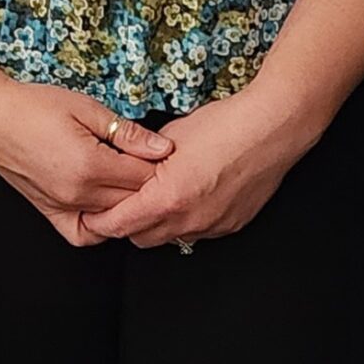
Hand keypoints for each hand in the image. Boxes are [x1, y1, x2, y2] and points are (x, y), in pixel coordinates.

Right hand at [0, 77, 173, 245]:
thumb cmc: (32, 106)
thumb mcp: (86, 108)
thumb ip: (127, 132)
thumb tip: (161, 148)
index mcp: (89, 164)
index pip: (143, 177)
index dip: (159, 165)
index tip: (162, 153)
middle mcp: (76, 193)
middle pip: (133, 202)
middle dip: (148, 185)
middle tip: (152, 166)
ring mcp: (62, 206)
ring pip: (114, 219)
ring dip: (128, 203)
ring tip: (130, 181)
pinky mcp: (49, 212)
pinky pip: (84, 234)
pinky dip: (100, 225)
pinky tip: (106, 207)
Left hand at [78, 87, 308, 248]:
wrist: (272, 127)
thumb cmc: (224, 125)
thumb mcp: (169, 138)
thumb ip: (141, 162)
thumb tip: (124, 170)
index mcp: (167, 198)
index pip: (117, 225)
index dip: (99, 220)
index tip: (91, 212)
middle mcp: (189, 221)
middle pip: (139, 238)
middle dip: (126, 223)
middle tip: (122, 200)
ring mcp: (212, 226)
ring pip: (169, 238)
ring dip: (157, 223)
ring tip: (159, 194)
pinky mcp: (231, 225)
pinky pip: (197, 232)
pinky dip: (186, 220)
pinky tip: (191, 194)